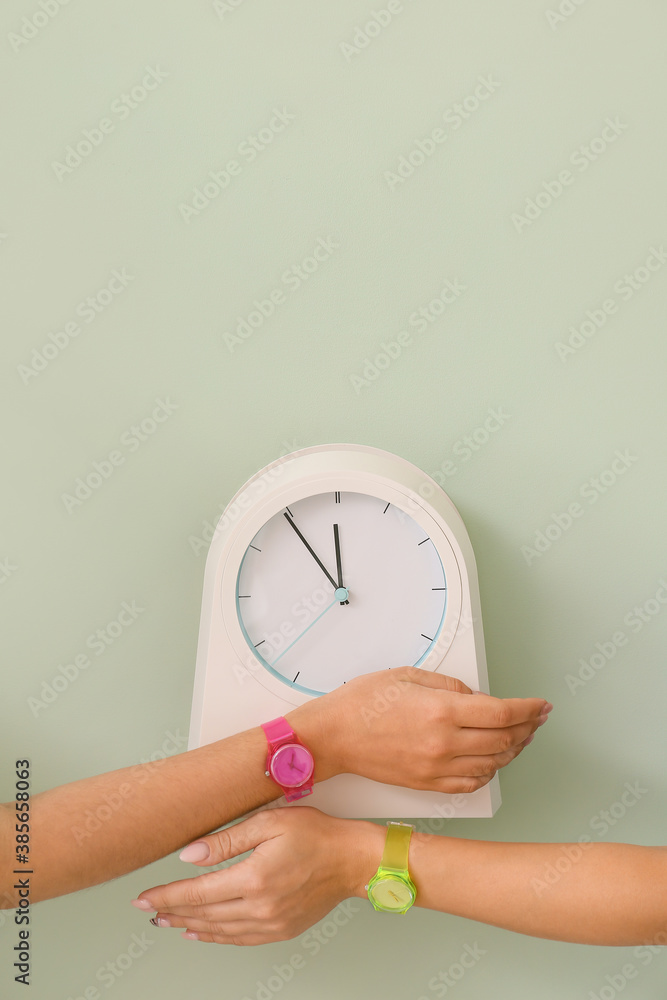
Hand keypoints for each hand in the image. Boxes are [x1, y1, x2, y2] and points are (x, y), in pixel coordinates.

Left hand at [134, 807, 378, 945]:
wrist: (352, 859)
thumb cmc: (316, 834)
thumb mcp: (269, 823)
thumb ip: (226, 840)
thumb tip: (189, 856)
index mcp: (253, 878)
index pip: (196, 892)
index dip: (165, 896)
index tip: (143, 898)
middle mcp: (260, 907)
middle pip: (203, 915)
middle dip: (172, 912)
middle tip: (149, 910)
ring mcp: (271, 923)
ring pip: (218, 931)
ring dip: (189, 927)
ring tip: (169, 922)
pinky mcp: (281, 930)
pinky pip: (239, 939)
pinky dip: (216, 937)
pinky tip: (203, 932)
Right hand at [290, 666, 550, 793]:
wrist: (333, 736)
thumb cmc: (362, 703)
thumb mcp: (408, 675)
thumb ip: (449, 685)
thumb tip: (476, 697)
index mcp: (442, 711)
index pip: (503, 714)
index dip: (529, 709)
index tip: (540, 705)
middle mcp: (444, 743)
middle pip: (504, 740)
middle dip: (527, 728)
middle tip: (536, 719)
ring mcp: (437, 768)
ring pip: (492, 764)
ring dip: (513, 750)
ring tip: (520, 737)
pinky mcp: (428, 784)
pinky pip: (471, 784)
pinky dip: (489, 772)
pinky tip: (492, 760)